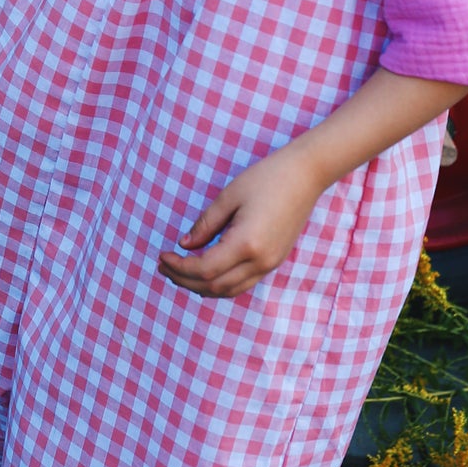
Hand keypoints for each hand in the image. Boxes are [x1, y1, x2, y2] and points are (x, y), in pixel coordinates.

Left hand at [157, 139, 327, 300]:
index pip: (205, 269)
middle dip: (185, 280)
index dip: (180, 267)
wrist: (305, 176)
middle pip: (215, 286)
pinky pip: (243, 283)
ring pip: (230, 290)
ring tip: (179, 273)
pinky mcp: (274, 261)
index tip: (162, 256)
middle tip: (163, 267)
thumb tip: (185, 245)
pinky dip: (220, 283)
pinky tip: (206, 273)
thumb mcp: (229, 196)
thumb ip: (205, 224)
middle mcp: (261, 262)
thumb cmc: (266, 178)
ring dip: (201, 286)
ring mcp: (270, 265)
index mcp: (247, 244)